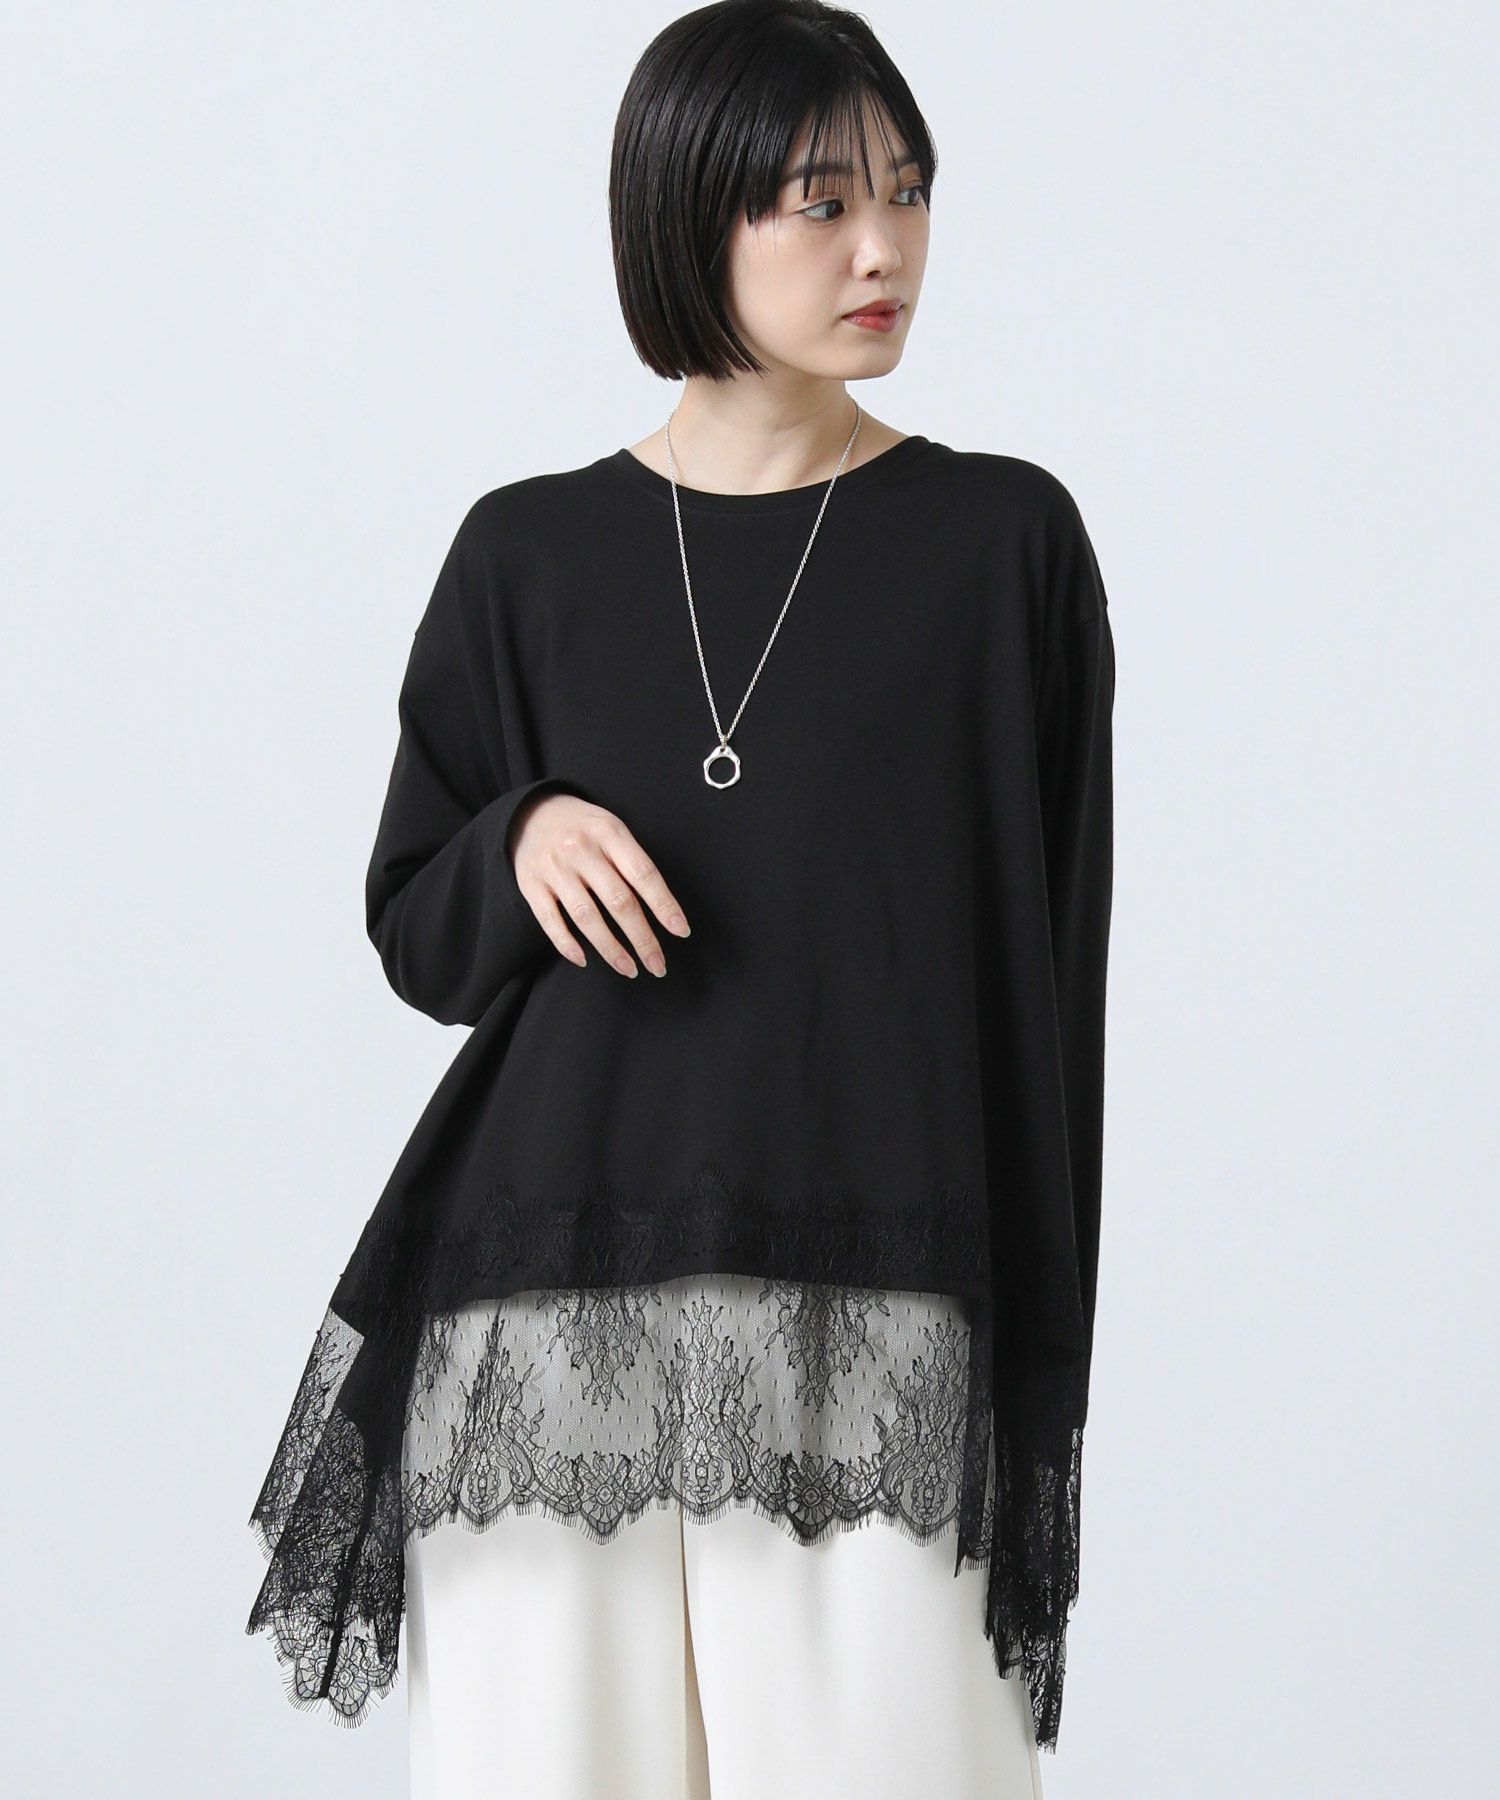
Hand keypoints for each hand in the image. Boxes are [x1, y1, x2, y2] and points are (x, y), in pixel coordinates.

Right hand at [507, 790, 690, 976]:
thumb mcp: (612, 829)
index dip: (664, 904)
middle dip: (642, 938)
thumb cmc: (584, 828)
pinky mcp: (531, 885)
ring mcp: (554, 868)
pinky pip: (550, 921)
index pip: (643, 873)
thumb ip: (632, 862)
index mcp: (609, 833)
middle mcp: (581, 849)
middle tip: (658, 965)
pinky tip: (584, 960)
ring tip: (630, 969)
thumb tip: (663, 908)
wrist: (532, 813)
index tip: (681, 931)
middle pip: (618, 901)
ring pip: (586, 917)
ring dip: (610, 949)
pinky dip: (567, 944)